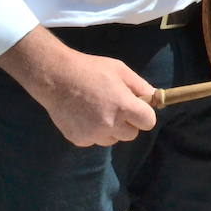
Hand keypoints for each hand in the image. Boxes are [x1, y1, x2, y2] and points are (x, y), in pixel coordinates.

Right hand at [27, 47, 157, 146]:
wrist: (56, 78)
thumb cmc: (91, 70)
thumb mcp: (121, 70)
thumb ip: (141, 86)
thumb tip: (154, 98)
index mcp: (123, 106)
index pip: (148, 122)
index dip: (144, 114)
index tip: (138, 107)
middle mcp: (110, 124)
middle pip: (132, 134)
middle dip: (129, 122)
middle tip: (117, 106)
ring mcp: (93, 134)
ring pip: (113, 139)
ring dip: (112, 129)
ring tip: (99, 110)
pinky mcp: (79, 140)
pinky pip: (95, 140)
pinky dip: (94, 132)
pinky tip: (85, 115)